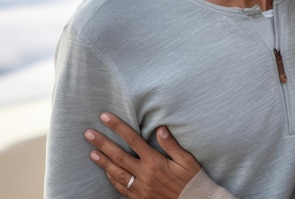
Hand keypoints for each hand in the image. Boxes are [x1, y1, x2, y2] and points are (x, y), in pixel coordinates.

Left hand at [84, 112, 201, 197]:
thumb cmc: (192, 179)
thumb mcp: (187, 160)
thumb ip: (172, 144)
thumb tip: (160, 128)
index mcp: (155, 162)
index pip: (133, 140)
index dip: (118, 127)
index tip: (105, 118)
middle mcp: (144, 174)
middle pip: (119, 156)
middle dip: (102, 143)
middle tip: (88, 134)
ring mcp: (140, 188)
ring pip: (116, 173)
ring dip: (103, 162)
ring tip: (91, 153)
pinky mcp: (139, 198)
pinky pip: (121, 188)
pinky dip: (112, 180)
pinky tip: (106, 173)